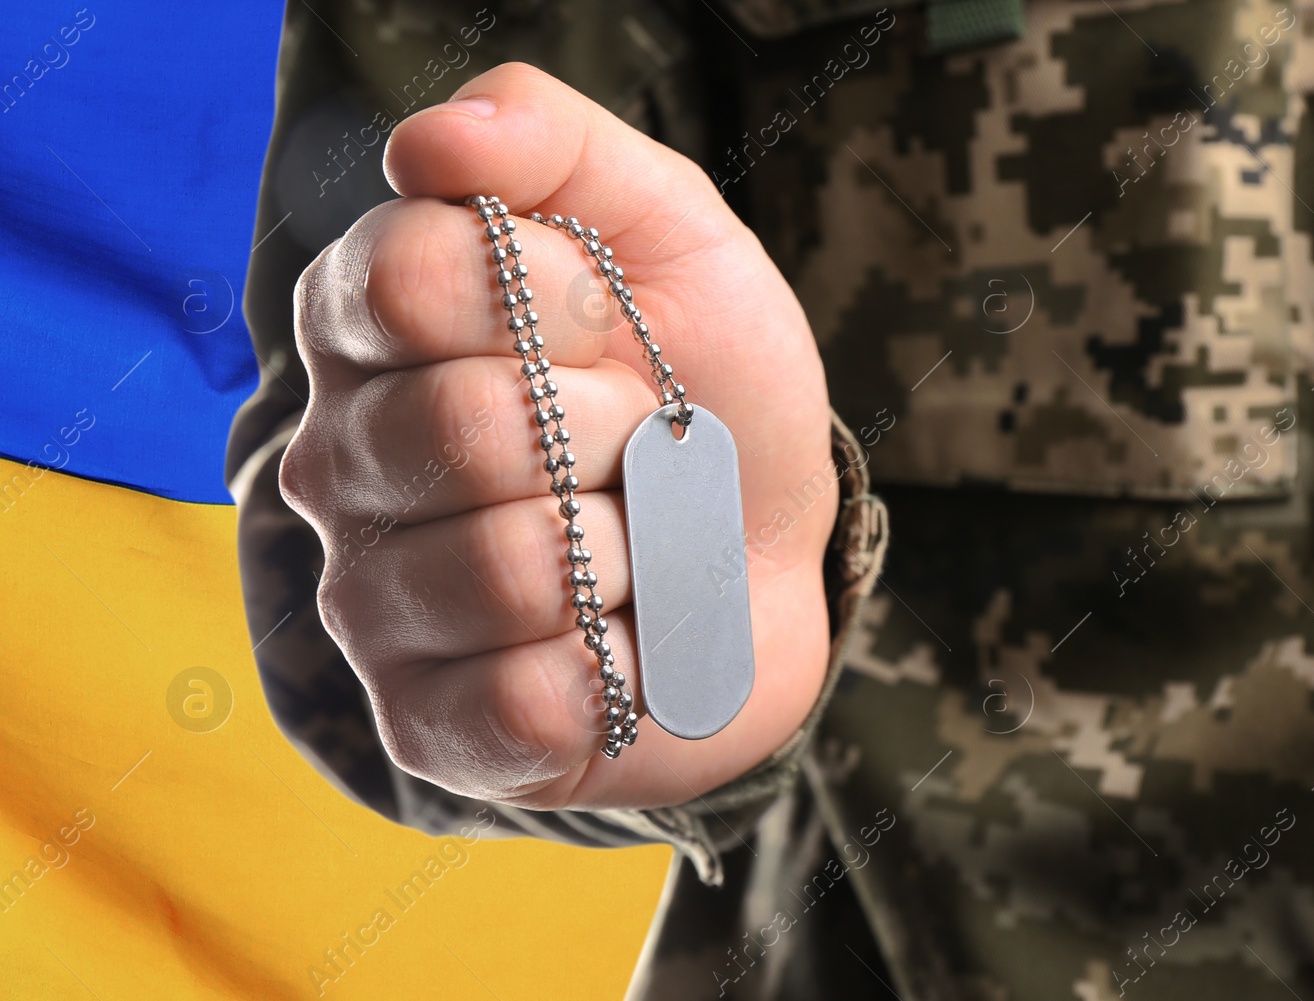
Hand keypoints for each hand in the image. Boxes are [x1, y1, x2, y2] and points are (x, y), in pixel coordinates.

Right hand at [279, 63, 836, 809]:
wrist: (764, 552)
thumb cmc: (703, 391)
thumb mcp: (669, 235)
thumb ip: (555, 147)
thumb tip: (433, 141)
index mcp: (375, 329)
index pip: (408, 275)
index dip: (553, 297)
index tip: (609, 322)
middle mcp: (343, 465)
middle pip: (463, 426)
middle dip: (615, 431)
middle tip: (641, 445)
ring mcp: (374, 603)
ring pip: (508, 568)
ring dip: (632, 552)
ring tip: (633, 547)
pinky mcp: (429, 724)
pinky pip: (520, 701)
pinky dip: (620, 667)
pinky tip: (619, 642)